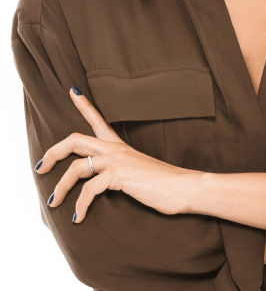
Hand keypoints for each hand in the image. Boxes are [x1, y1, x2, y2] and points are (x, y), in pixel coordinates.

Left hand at [34, 86, 202, 222]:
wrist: (184, 187)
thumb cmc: (164, 183)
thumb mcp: (139, 172)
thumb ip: (122, 171)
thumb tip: (108, 181)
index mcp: (120, 146)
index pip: (98, 120)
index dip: (84, 105)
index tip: (72, 90)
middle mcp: (116, 149)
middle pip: (76, 140)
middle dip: (53, 152)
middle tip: (40, 167)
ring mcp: (117, 160)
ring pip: (76, 166)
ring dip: (61, 187)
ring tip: (55, 203)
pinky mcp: (119, 175)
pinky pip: (89, 189)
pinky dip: (80, 205)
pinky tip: (78, 217)